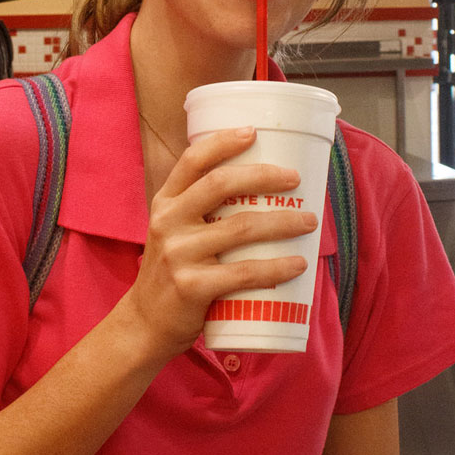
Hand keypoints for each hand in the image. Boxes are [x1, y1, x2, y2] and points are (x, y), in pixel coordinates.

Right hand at [117, 126, 317, 364]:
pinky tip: (298, 263)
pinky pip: (244, 273)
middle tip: (294, 178)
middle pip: (220, 185)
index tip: (254, 132)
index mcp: (165, 203)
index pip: (192, 160)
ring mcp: (179, 254)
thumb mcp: (174, 231)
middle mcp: (169, 222)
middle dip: (264, 176)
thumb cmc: (173, 272)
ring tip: (310, 221)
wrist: (145, 323)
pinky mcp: (192, 287)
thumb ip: (202, 210)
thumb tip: (261, 189)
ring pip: (241, 228)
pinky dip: (276, 267)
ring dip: (283, 221)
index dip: (223, 142)